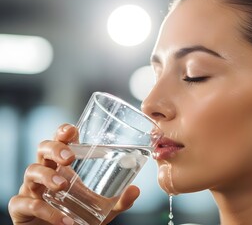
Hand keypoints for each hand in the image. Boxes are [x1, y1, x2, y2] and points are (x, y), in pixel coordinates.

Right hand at [8, 124, 139, 224]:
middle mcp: (46, 173)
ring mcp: (32, 189)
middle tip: (68, 157)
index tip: (72, 130)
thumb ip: (118, 201)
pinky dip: (44, 210)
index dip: (63, 132)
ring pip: (31, 170)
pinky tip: (63, 220)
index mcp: (64, 167)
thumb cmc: (77, 217)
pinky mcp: (21, 209)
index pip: (61, 142)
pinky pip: (25, 203)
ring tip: (62, 185)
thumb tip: (135, 189)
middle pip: (43, 149)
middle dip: (54, 148)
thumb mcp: (102, 209)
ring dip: (47, 176)